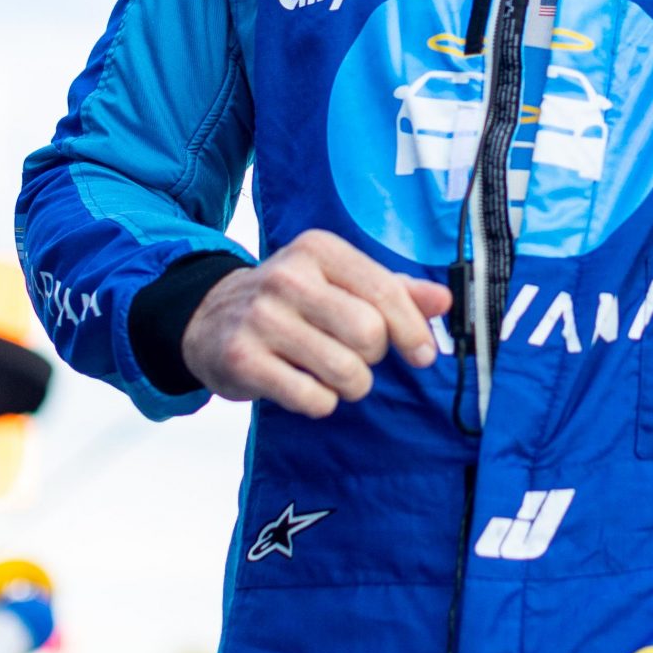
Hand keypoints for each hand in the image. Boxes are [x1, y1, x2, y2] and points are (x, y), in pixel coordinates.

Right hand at [179, 229, 451, 417]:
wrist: (208, 318)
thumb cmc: (290, 301)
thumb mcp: (338, 281)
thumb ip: (393, 290)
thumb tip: (444, 300)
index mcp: (318, 250)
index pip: (385, 291)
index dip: (412, 329)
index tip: (423, 355)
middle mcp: (287, 277)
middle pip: (369, 334)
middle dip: (373, 357)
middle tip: (355, 356)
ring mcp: (261, 318)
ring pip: (345, 371)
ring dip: (351, 385)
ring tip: (332, 374)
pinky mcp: (241, 359)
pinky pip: (311, 398)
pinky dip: (320, 403)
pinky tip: (305, 387)